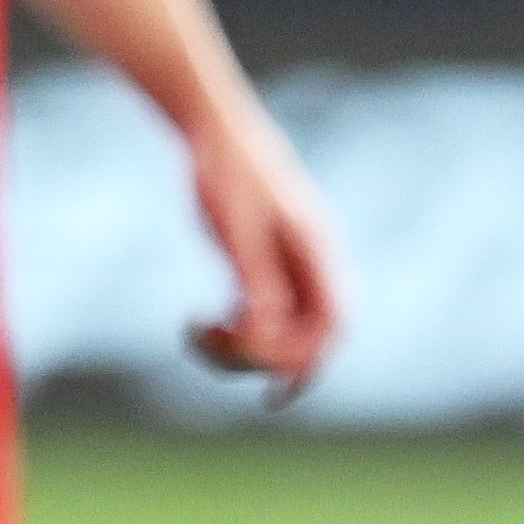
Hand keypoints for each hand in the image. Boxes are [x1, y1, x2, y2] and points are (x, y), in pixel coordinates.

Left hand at [181, 103, 341, 399]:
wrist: (210, 129)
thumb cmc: (224, 171)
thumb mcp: (235, 227)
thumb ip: (256, 279)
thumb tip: (265, 332)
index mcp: (316, 250)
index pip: (331, 323)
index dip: (310, 363)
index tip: (274, 393)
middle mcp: (311, 264)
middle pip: (305, 336)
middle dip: (258, 354)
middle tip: (202, 338)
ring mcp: (290, 266)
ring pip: (280, 331)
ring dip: (240, 347)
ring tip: (192, 331)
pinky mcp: (265, 266)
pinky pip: (261, 318)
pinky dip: (234, 332)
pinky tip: (200, 323)